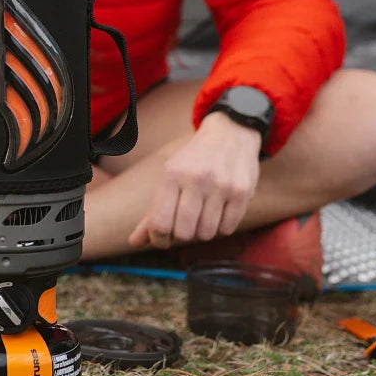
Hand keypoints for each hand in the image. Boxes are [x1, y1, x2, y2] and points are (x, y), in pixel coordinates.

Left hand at [128, 112, 261, 248]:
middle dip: (182, 234)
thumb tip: (134, 242)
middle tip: (184, 223)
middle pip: (184, 233)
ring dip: (202, 231)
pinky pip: (227, 229)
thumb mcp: (168, 177)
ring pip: (206, 234)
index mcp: (172, 174)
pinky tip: (218, 211)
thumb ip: (152, 212)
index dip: (158, 238)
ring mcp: (221, 186)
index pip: (160, 223)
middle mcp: (196, 179)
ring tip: (202, 214)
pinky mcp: (242, 192)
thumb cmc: (193, 161)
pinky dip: (221, 227)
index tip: (162, 237)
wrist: (230, 133)